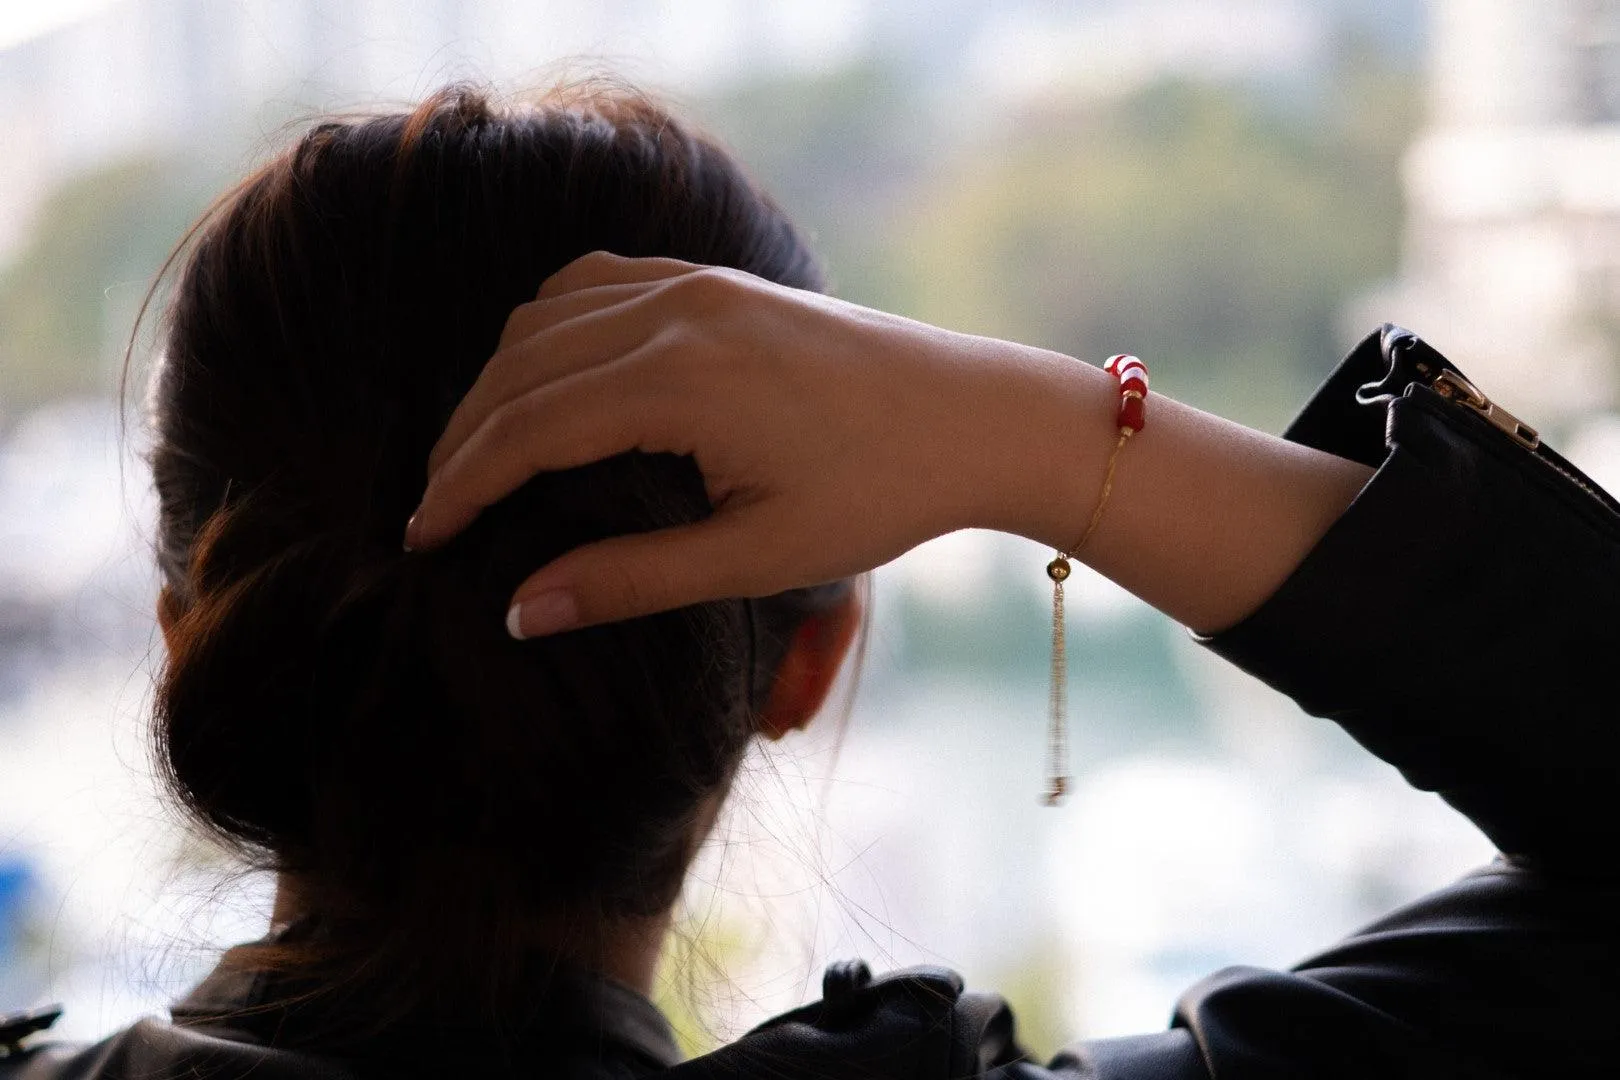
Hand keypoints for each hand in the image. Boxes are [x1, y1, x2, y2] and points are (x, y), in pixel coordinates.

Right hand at [406, 252, 1054, 636]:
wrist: (976, 418)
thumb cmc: (879, 496)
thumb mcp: (755, 557)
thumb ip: (630, 580)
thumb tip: (517, 611)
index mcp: (681, 381)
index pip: (526, 431)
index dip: (461, 486)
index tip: (420, 538)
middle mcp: (677, 312)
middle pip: (519, 368)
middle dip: (463, 439)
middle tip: (433, 507)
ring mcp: (699, 283)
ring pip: (547, 315)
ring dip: (499, 380)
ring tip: (478, 452)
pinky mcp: (720, 279)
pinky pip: (599, 282)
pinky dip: (550, 326)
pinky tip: (546, 374)